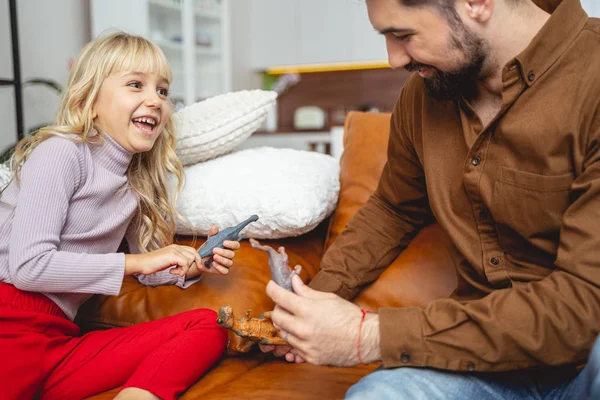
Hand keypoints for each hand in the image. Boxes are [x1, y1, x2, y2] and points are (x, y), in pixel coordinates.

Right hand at [125, 244, 202, 276]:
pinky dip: (181, 271)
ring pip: (190, 259)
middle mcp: (176, 247)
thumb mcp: (168, 261)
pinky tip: (171, 272)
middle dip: (192, 264)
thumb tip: (187, 265)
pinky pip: (185, 263)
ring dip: (184, 269)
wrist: (141, 263)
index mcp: (175, 247)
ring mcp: (174, 250)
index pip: (192, 250)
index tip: (198, 267)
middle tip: (182, 271)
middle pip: (194, 253)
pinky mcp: (172, 255)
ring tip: (174, 271)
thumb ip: (177, 261)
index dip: (197, 259)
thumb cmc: (153, 264)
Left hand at [186, 225, 240, 278]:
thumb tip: (215, 227)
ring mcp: (227, 263)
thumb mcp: (209, 241)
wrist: (199, 260)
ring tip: (213, 257)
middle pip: (232, 254)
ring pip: (229, 263)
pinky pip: (225, 271)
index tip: (224, 242)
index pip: (236, 245)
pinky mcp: (223, 270)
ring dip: (221, 259)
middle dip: (223, 252)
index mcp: (228, 247)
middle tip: (214, 250)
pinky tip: (213, 263)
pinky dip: (219, 267)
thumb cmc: (207, 249)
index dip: (232, 244)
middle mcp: (229, 255)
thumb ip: (213, 234)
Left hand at [266, 275, 380, 365]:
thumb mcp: (328, 298)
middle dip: (278, 308)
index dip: (272, 289)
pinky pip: (294, 348)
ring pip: (283, 333)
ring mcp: (305, 345)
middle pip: (276, 317)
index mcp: (307, 310)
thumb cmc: (349, 316)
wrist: (365, 340)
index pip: (279, 297)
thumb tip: (293, 281)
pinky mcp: (310, 358)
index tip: (271, 286)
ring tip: (297, 320)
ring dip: (286, 325)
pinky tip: (305, 334)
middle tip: (286, 305)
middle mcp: (303, 329)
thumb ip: (306, 291)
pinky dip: (296, 339)